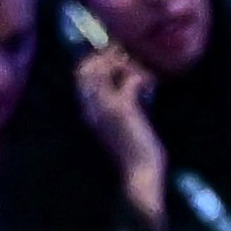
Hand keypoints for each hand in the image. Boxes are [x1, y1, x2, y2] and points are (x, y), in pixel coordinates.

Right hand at [75, 38, 165, 222]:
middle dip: (107, 57)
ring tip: (142, 75)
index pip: (80, 75)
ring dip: (127, 65)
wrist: (139, 174)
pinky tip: (151, 86)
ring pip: (106, 68)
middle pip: (86, 67)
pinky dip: (143, 77)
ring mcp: (104, 108)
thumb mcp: (122, 123)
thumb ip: (120, 101)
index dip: (95, 60)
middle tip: (127, 59)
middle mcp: (90, 107)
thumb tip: (129, 78)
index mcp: (88, 111)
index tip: (115, 57)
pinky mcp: (123, 110)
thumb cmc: (134, 152)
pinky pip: (131, 79)